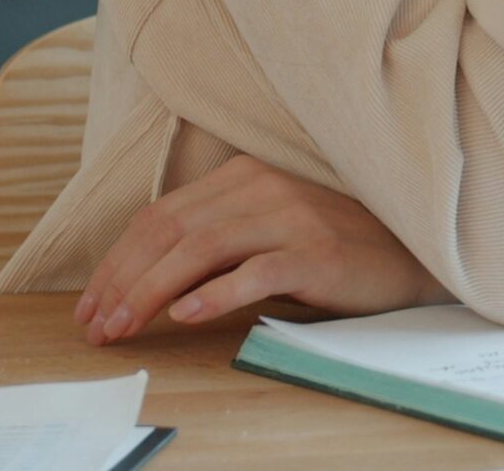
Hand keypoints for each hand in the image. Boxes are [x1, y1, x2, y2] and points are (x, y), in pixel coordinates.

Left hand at [73, 154, 443, 344]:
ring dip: (150, 293)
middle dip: (121, 282)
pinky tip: (185, 315)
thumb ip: (218, 237)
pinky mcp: (316, 251)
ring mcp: (290, 216)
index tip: (90, 304)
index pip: (159, 217)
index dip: (116, 262)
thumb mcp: (267, 231)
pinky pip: (255, 272)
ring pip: (198, 250)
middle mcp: (260, 187)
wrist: (412, 254)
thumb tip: (145, 278)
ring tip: (123, 327)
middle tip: (94, 326)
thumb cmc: (333, 248)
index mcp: (242, 176)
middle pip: (168, 232)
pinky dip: (215, 294)